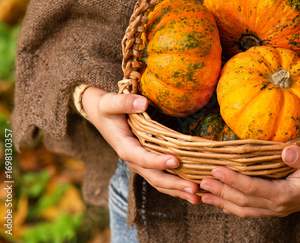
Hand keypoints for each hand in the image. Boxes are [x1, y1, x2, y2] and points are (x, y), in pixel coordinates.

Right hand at [82, 86, 199, 203]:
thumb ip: (124, 102)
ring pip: (160, 182)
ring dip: (178, 191)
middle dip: (174, 184)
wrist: (102, 114)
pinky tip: (192, 191)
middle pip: (154, 177)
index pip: (142, 158)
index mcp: (124, 147)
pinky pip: (162, 178)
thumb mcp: (110, 103)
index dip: (158, 162)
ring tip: (196, 197)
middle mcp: (134, 160)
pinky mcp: (148, 163)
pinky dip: (176, 187)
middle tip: (193, 188)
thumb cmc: (107, 107)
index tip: (176, 161)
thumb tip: (142, 102)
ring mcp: (141, 163)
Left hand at [199, 145, 299, 216]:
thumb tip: (287, 151)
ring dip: (222, 201)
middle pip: (243, 201)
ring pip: (243, 209)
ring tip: (203, 193)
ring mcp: (275, 209)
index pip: (252, 189)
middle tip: (202, 180)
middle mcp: (277, 206)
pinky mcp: (275, 206)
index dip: (233, 180)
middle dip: (221, 191)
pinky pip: (249, 209)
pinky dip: (232, 205)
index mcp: (285, 195)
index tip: (216, 169)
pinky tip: (220, 200)